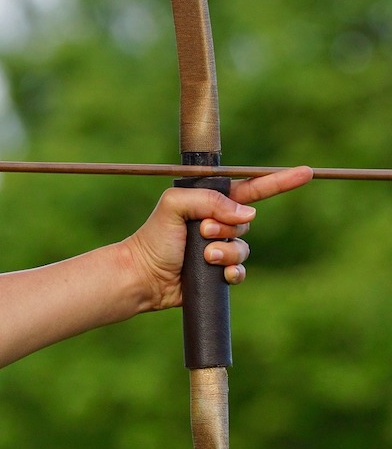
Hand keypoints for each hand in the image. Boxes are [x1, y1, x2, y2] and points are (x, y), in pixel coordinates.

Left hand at [123, 166, 313, 311]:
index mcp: (209, 202)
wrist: (142, 275)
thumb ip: (208, 200)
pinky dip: (233, 273)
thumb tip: (247, 215)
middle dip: (226, 227)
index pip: (250, 188)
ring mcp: (219, 248)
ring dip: (226, 253)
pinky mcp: (219, 272)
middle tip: (201, 231)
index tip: (306, 172)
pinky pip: (240, 272)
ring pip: (243, 248)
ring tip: (204, 256)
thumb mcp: (174, 206)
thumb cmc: (154, 238)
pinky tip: (220, 274)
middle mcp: (217, 223)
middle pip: (245, 222)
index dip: (278, 181)